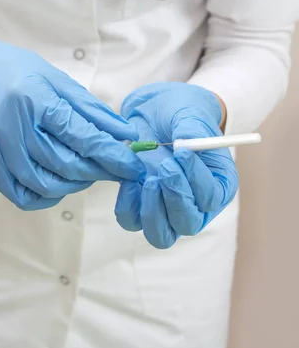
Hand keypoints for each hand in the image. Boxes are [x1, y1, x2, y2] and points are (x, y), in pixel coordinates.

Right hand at [0, 38, 143, 209]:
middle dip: (99, 171)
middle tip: (116, 169)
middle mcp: (10, 126)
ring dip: (76, 184)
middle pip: (64, 163)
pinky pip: (22, 196)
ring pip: (45, 184)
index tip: (134, 167)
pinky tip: (61, 181)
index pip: (81, 136)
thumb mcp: (62, 82)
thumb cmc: (25, 74)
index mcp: (33, 99)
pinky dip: (47, 195)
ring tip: (90, 172)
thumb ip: (94, 111)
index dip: (112, 155)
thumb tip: (127, 136)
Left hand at [115, 82, 238, 248]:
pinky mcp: (141, 205)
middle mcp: (196, 205)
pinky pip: (132, 220)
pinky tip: (129, 180)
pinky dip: (128, 204)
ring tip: (145, 178)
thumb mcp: (191, 113)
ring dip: (151, 209)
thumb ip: (192, 129)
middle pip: (188, 223)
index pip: (212, 197)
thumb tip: (184, 144)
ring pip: (160, 234)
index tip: (181, 154)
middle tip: (163, 167)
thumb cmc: (182, 114)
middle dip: (175, 198)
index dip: (196, 180)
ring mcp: (167, 209)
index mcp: (219, 183)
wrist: (156, 114)